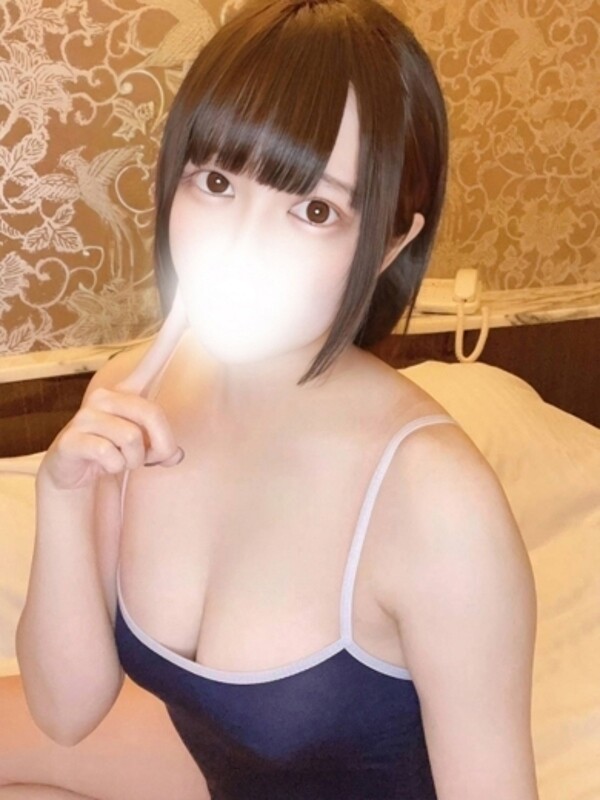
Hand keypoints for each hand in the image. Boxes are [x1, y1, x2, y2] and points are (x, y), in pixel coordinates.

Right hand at [39, 291, 188, 490]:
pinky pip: (110, 456)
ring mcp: (87, 414)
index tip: (187, 301)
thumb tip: (174, 455)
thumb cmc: (115, 451)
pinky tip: (104, 465)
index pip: (155, 358)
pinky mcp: (72, 438)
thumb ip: (165, 448)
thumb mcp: (146, 449)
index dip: (172, 332)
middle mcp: (107, 395)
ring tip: (122, 462)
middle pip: (152, 415)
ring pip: (132, 440)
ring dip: (134, 462)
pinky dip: (114, 468)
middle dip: (160, 447)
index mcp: (129, 391)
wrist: (73, 469)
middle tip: (151, 460)